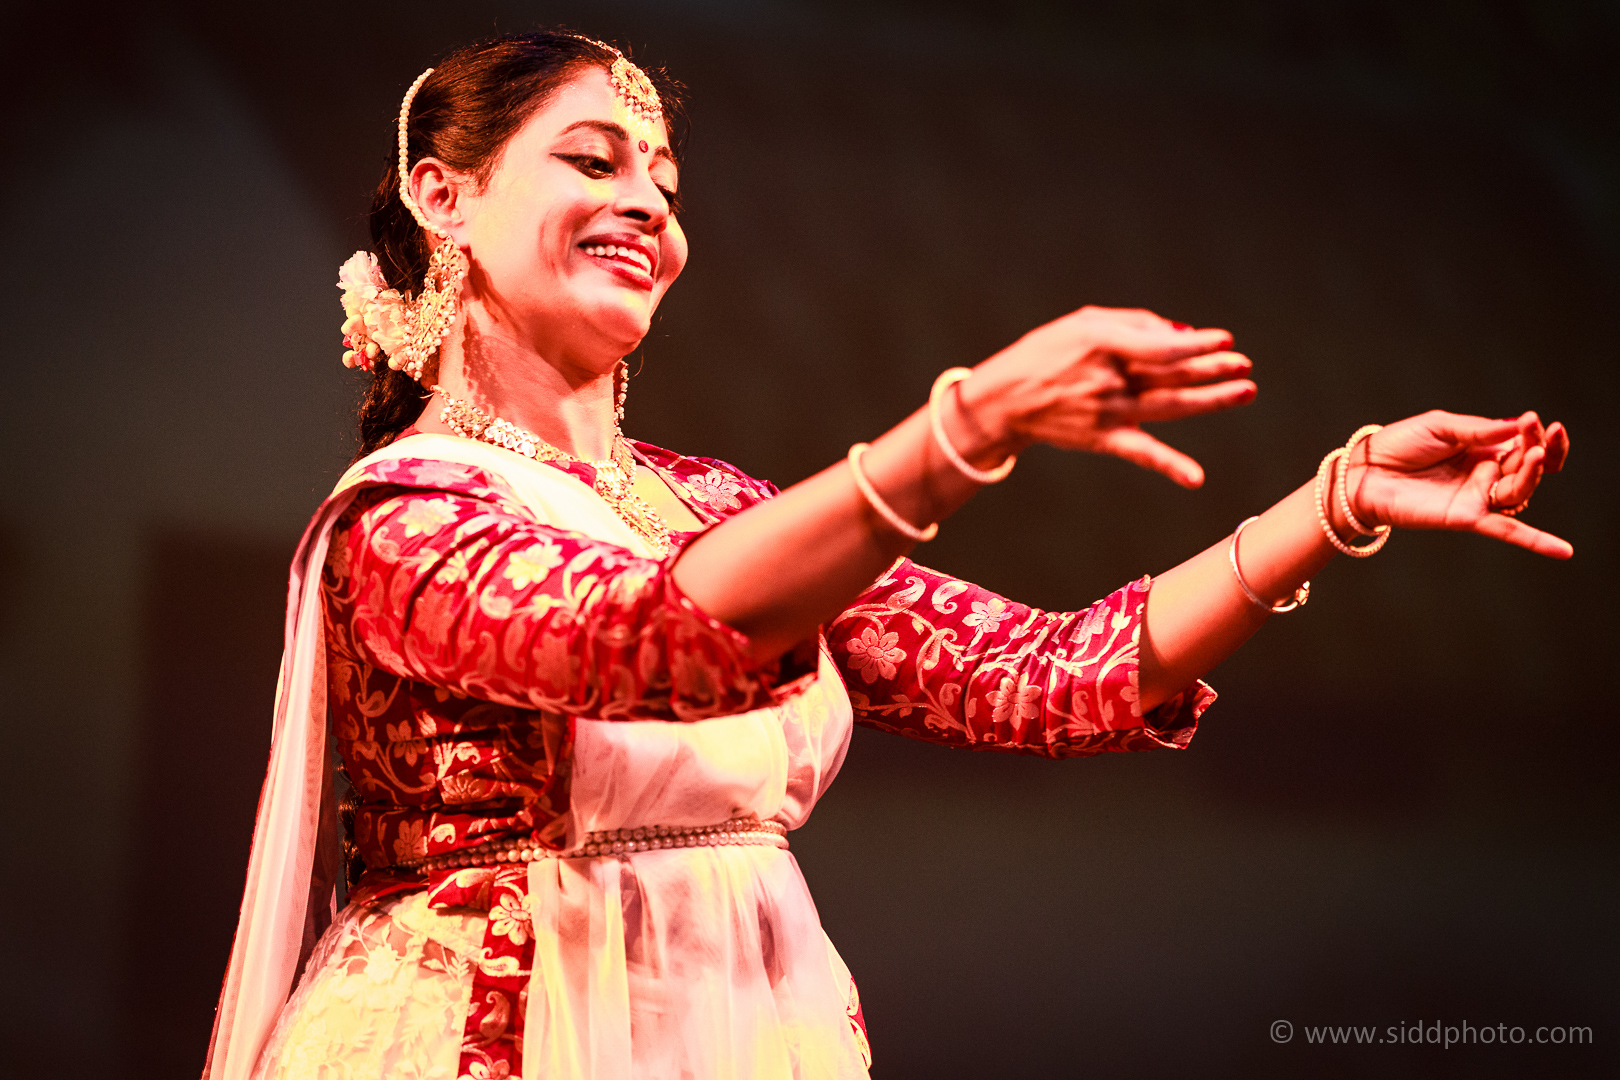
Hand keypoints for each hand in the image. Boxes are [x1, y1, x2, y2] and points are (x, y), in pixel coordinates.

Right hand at [959, 306, 1256, 487]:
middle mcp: (1108, 380)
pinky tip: (1195, 479)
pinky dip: (1168, 466)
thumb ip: (1134, 323)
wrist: (1006, 399)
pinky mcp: (1103, 438)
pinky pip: (1141, 453)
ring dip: (1210, 400)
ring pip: (1169, 406)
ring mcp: (1107, 412)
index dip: (1195, 344)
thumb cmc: (1046, 352)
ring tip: (1245, 391)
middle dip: (1212, 369)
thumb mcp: (1083, 322)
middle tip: (1245, 365)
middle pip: (1171, 375)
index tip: (1223, 340)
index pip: (1159, 347)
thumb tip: (1181, 333)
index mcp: (1102, 344)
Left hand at [1347, 410, 1571, 558]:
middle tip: (1539, 434)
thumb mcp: (1440, 426)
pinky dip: (1535, 541)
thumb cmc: (1399, 445)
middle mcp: (1486, 474)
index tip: (1534, 420)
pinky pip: (1506, 531)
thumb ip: (1478, 429)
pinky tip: (1563, 551)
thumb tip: (1518, 425)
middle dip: (1538, 450)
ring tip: (1533, 457)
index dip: (1535, 434)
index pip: (1523, 443)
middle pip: (1528, 467)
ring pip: (1519, 491)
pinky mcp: (1465, 518)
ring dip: (1532, 475)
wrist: (1363, 471)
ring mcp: (1478, 497)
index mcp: (1483, 448)